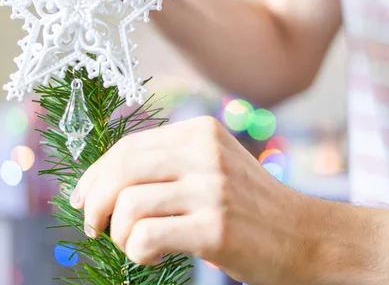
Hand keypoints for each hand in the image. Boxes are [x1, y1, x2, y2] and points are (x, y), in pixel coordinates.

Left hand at [70, 116, 317, 284]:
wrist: (306, 237)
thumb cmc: (252, 207)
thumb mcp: (215, 167)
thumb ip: (171, 163)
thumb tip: (103, 180)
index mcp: (202, 131)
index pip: (129, 146)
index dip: (96, 174)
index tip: (82, 198)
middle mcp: (206, 152)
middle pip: (122, 170)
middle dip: (95, 201)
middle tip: (94, 227)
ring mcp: (213, 188)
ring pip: (128, 205)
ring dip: (119, 234)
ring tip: (136, 246)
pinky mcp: (216, 227)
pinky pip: (144, 237)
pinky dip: (137, 253)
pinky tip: (156, 257)